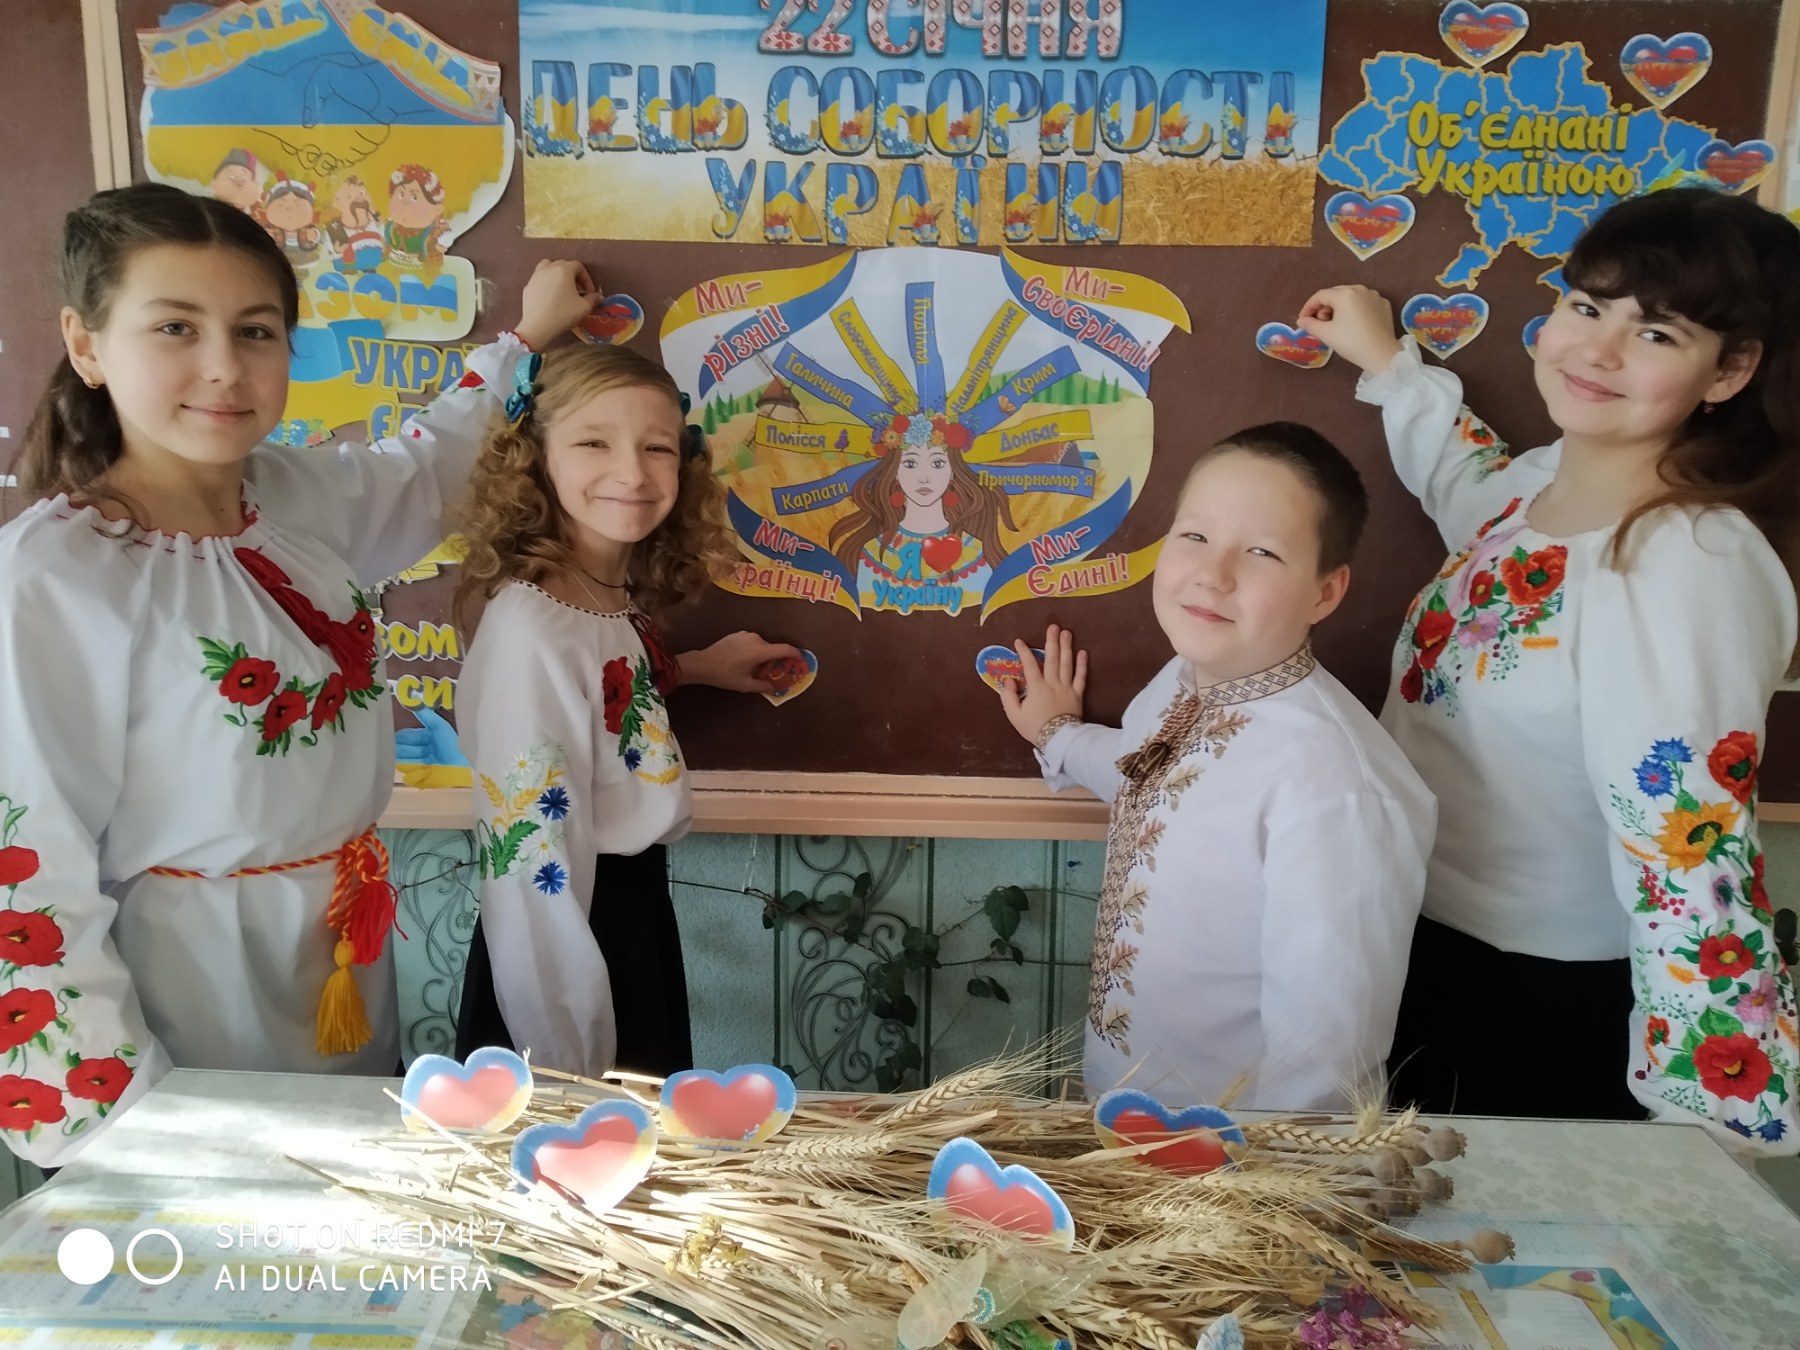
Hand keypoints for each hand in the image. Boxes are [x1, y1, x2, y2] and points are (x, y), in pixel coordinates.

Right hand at [395, 706, 470, 788]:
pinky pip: (408, 778)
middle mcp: (417, 752)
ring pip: (402, 764)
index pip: (401, 737)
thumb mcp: (440, 727)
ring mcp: (417, 767)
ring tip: (429, 761)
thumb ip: (426, 715)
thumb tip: (414, 700)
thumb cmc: (453, 745)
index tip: (414, 739)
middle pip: (399, 750)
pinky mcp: (419, 780)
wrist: (462, 765)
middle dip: (411, 750)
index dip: (406, 738)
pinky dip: (417, 774)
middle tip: (426, 751)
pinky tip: (428, 771)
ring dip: (415, 761)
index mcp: (421, 738)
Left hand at [514, 259, 601, 350]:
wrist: (537, 327)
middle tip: (578, 291)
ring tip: (562, 289)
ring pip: (548, 267)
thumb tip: (597, 296)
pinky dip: (547, 284)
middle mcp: (549, 268)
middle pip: (563, 265)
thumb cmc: (563, 314)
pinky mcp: (528, 286)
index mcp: (564, 270)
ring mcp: (536, 276)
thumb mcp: (584, 308)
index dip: (587, 279)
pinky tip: (550, 298)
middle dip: (573, 276)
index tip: (590, 292)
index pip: (578, 266)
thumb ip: (593, 299)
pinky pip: (540, 280)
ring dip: (557, 275)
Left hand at [678, 632, 803, 692]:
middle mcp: (756, 639)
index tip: (800, 660)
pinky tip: (742, 663)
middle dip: (771, 664)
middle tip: (762, 677)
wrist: (702, 664)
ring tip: (750, 672)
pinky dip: (753, 653)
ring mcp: (746, 635)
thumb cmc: (725, 675)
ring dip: (761, 659)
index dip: (796, 655)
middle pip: (772, 650)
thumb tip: (774, 689)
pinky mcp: (738, 634)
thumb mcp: (745, 685)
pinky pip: (753, 643)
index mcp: (760, 650)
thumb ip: (763, 686)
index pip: (785, 649)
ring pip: (762, 647)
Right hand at [997, 624, 1085, 745]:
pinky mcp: (1077, 694)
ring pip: (1066, 664)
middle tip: (1053, 626)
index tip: (1019, 641)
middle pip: (1052, 658)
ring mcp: (1067, 687)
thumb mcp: (1014, 715)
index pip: (1029, 664)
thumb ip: (1008, 696)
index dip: (1024, 651)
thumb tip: (1007, 680)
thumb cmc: (1034, 728)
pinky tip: (1083, 652)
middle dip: (1051, 641)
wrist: (1058, 740)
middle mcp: (1052, 683)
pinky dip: (1082, 665)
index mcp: (1036, 687)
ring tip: (1067, 633)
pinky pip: (1081, 677)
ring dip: (1066, 647)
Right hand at [1297, 285, 1404, 374]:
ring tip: (1335, 324)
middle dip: (1324, 307)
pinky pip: (1364, 303)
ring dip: (1339, 308)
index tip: (1302, 320)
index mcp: (1344, 294)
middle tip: (1318, 323)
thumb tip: (1302, 320)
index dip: (1308, 307)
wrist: (1381, 354)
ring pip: (1350, 297)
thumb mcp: (1326, 334)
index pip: (1320, 296)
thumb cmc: (1351, 342)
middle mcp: (1360, 289)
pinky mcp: (1384, 305)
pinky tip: (1353, 323)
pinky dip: (1355, 310)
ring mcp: (1374, 296)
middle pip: (1335, 294)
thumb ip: (1310, 324)